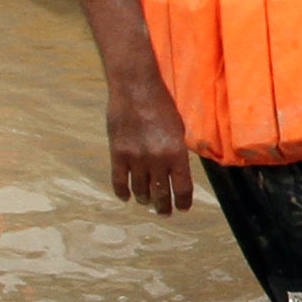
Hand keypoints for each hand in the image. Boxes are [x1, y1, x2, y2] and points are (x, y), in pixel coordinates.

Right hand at [104, 70, 195, 216]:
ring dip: (145, 200)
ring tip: (147, 202)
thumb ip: (178, 152)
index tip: (182, 208)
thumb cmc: (162, 106)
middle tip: (164, 212)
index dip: (183, 202)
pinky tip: (126, 196)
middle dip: (164, 206)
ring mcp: (136, 158)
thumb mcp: (179, 129)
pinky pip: (119, 181)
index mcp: (176, 153)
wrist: (135, 89)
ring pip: (140, 191)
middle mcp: (157, 159)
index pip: (182, 188)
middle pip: (161, 194)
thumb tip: (179, 173)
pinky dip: (123, 192)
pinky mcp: (118, 154)